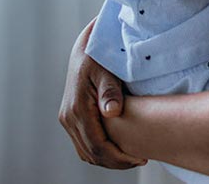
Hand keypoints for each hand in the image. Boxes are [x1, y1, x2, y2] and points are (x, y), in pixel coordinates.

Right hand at [58, 21, 146, 168]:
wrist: (84, 46)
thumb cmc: (98, 55)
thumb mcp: (106, 69)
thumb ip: (109, 91)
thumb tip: (112, 112)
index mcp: (77, 108)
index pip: (97, 145)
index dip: (118, 157)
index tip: (139, 158)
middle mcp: (68, 117)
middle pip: (91, 153)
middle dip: (115, 162)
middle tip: (140, 160)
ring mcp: (67, 118)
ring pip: (85, 152)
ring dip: (107, 159)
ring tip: (131, 157)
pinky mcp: (70, 117)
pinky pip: (83, 143)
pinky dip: (99, 151)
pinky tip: (117, 147)